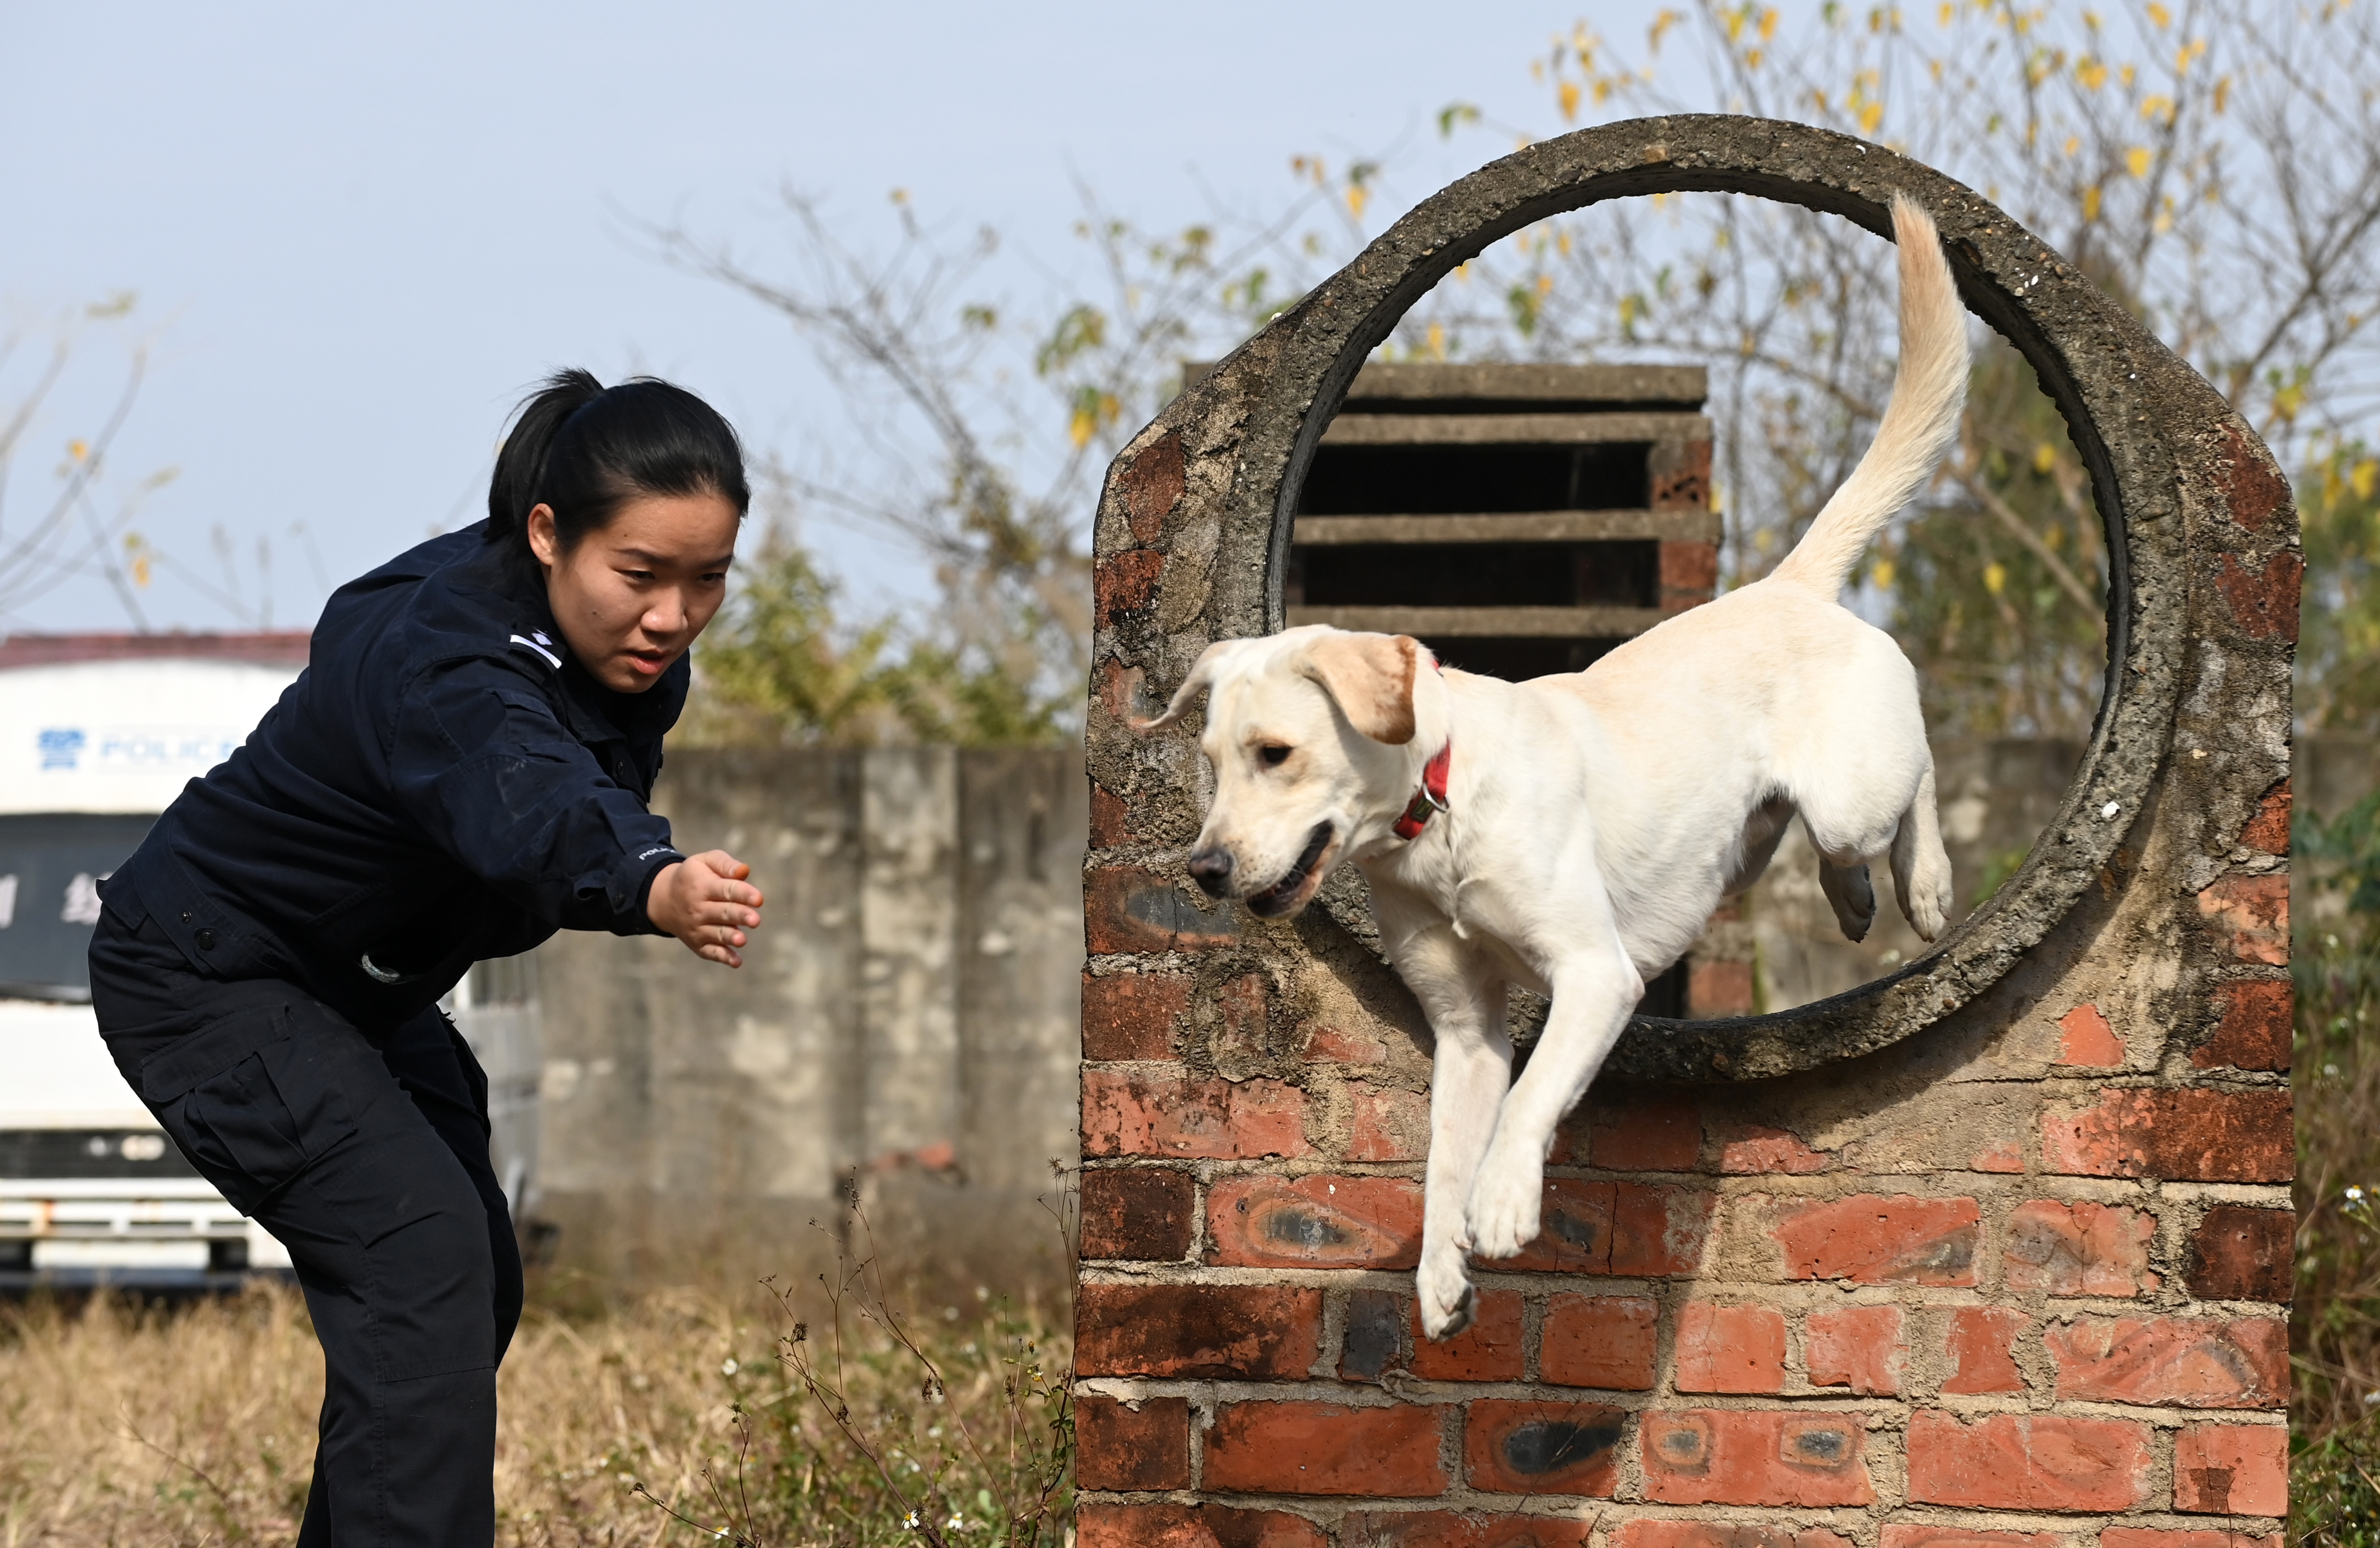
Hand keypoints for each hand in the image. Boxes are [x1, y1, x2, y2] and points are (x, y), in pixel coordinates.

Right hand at [647, 851, 763, 966]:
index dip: (743, 894)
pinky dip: (723, 957)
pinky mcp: (698, 944)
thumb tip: (745, 871)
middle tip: (755, 920)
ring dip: (730, 937)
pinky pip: (711, 952)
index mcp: (703, 886)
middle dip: (740, 916)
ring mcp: (697, 928)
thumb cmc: (695, 877)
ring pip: (717, 934)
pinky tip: (737, 961)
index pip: (726, 890)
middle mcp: (699, 909)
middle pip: (723, 913)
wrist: (664, 900)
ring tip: (742, 939)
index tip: (759, 899)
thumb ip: (725, 864)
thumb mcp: (705, 861)